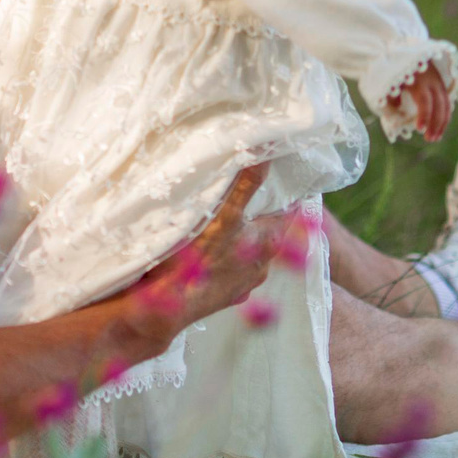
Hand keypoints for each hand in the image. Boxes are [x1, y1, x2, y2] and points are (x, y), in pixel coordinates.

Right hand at [119, 163, 288, 352]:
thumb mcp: (224, 214)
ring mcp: (245, 285)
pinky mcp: (227, 298)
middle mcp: (262, 266)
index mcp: (269, 243)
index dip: (285, 195)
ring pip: (250, 254)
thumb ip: (248, 184)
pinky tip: (210, 255)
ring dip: (242, 240)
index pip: (291, 213)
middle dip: (260, 216)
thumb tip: (267, 149)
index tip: (279, 179)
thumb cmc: (196, 260)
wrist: (167, 308)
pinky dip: (226, 260)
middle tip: (246, 196)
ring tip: (224, 223)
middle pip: (270, 233)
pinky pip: (233, 272)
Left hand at [386, 63, 453, 142]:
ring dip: (442, 123)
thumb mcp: (388, 79)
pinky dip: (445, 115)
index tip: (419, 129)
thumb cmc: (393, 67)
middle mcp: (432, 81)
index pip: (425, 101)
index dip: (424, 116)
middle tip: (429, 139)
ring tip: (435, 137)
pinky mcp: (441, 84)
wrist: (405, 48)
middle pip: (439, 105)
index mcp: (418, 80)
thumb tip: (397, 110)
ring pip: (446, 105)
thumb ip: (391, 96)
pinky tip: (440, 128)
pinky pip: (447, 102)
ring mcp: (439, 82)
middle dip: (436, 124)